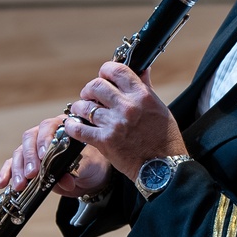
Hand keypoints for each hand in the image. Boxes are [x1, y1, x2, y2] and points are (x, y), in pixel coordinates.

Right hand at [0, 115, 111, 198]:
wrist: (90, 176)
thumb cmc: (92, 163)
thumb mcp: (88, 166)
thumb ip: (76, 169)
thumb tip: (65, 180)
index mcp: (62, 127)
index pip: (49, 127)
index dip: (44, 140)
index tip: (44, 155)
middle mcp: (45, 134)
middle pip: (30, 138)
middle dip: (30, 156)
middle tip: (32, 173)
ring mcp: (34, 147)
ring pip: (20, 152)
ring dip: (18, 168)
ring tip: (20, 184)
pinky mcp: (27, 162)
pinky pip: (12, 164)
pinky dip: (7, 173)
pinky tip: (3, 183)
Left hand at [62, 62, 186, 180]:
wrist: (162, 167)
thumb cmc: (164, 137)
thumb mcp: (159, 107)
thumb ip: (146, 87)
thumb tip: (142, 69)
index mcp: (142, 95)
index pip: (116, 70)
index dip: (106, 70)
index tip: (104, 77)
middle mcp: (127, 107)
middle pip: (96, 85)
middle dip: (89, 90)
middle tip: (89, 96)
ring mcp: (114, 124)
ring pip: (84, 106)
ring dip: (80, 107)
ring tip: (82, 112)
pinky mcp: (105, 141)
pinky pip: (78, 129)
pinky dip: (72, 126)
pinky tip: (73, 125)